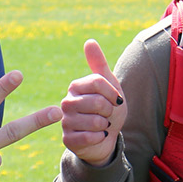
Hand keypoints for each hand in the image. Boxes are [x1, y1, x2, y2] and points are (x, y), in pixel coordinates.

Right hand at [60, 39, 127, 165]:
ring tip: (101, 125)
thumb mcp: (109, 85)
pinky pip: (90, 137)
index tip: (117, 99)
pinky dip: (100, 137)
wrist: (106, 136)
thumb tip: (89, 41)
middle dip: (110, 111)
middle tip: (106, 115)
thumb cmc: (108, 109)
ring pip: (95, 122)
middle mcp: (67, 102)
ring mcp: (65, 122)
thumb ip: (99, 64)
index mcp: (76, 86)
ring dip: (105, 125)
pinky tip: (97, 136)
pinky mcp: (67, 140)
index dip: (113, 92)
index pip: (98, 81)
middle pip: (98, 102)